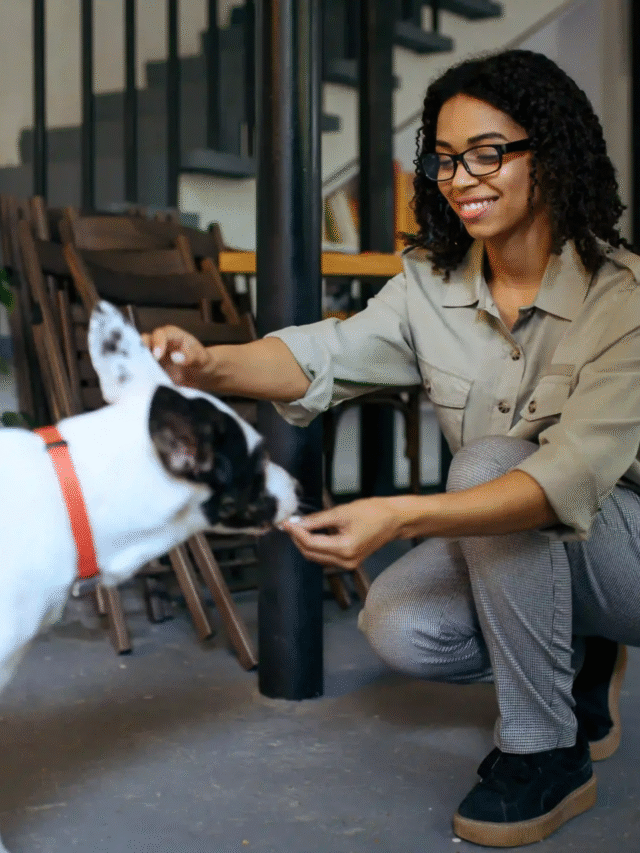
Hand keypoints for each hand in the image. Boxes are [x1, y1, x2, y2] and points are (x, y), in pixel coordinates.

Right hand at [141, 325, 211, 387]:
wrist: (204, 376)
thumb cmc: (204, 363)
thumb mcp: (202, 359)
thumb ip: (191, 357)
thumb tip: (175, 357)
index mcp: (173, 335)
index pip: (160, 334)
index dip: (157, 343)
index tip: (157, 356)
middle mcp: (161, 343)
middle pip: (145, 340)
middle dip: (140, 349)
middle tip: (142, 363)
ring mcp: (154, 355)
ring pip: (139, 353)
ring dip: (136, 361)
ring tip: (137, 372)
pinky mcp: (151, 368)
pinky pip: (141, 368)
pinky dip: (139, 373)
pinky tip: (138, 381)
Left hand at [280, 498, 400, 569]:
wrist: (395, 520)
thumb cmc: (373, 512)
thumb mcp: (342, 512)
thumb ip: (317, 519)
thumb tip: (297, 522)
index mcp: (345, 548)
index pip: (310, 543)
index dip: (295, 532)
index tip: (284, 521)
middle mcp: (345, 561)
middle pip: (310, 553)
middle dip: (297, 539)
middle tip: (287, 523)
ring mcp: (348, 564)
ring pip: (316, 557)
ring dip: (304, 544)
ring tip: (296, 527)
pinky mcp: (349, 562)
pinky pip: (325, 557)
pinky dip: (314, 547)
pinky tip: (309, 534)